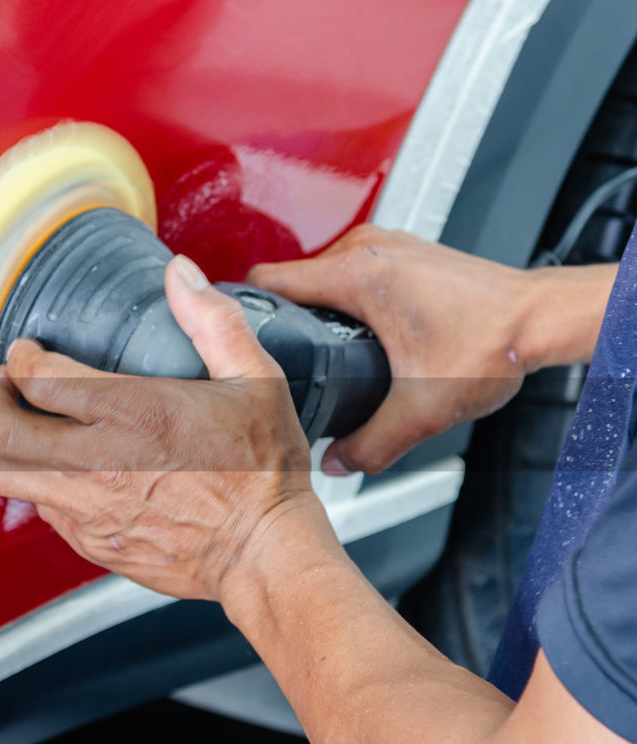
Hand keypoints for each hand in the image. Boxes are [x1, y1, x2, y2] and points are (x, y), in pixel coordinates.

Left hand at [0, 255, 335, 601]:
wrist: (265, 555)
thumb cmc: (263, 471)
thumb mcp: (254, 379)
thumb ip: (212, 320)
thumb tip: (180, 273)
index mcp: (132, 412)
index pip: (36, 378)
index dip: (18, 358)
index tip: (23, 352)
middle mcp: (97, 463)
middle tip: (1, 386)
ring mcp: (87, 508)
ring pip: (0, 476)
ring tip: (18, 425)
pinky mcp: (89, 542)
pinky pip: (37, 508)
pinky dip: (35, 482)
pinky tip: (62, 468)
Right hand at [247, 225, 532, 474]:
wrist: (543, 319)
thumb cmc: (497, 341)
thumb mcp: (423, 409)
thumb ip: (371, 444)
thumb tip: (336, 463)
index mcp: (356, 275)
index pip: (266, 281)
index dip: (242, 314)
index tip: (234, 337)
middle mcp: (366, 250)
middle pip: (289, 282)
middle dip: (282, 321)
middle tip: (282, 360)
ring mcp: (384, 247)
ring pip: (319, 277)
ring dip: (314, 311)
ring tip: (320, 350)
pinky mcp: (400, 255)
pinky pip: (348, 274)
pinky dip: (342, 302)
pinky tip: (357, 336)